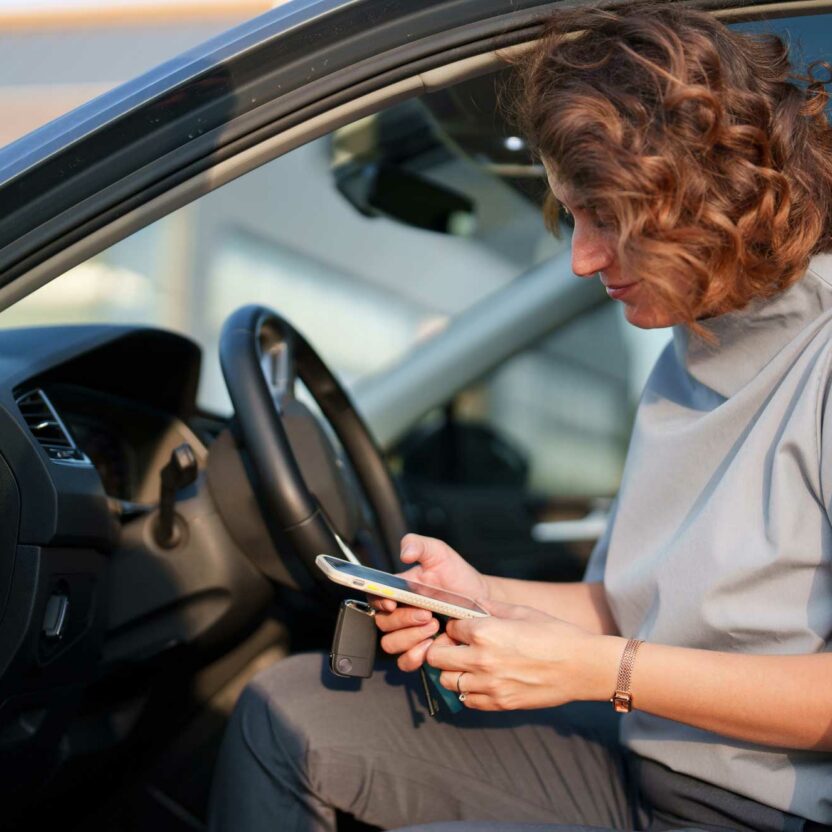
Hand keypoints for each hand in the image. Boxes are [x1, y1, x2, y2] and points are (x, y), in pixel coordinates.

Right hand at [373, 534, 489, 670]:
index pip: (373, 597)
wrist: (479, 598)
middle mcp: (398, 613)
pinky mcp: (420, 649)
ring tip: (433, 628)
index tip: (393, 602)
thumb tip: (404, 553)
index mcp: (397, 590)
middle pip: (382, 623)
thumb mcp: (438, 552)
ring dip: (409, 638)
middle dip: (403, 620)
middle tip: (427, 614)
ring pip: (390, 644)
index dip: (377, 602)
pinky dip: (414, 656)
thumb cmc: (456, 575)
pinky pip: (405, 661)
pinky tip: (430, 646)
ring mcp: (408, 633)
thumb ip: (418, 545)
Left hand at [426, 598, 617, 709]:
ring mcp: (489, 685)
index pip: (449, 627)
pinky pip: (467, 700)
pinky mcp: (500, 703)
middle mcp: (481, 659)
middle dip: (442, 648)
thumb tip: (471, 603)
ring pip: (447, 681)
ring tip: (468, 664)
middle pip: (437, 656)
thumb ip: (491, 607)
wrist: (583, 666)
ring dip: (452, 671)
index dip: (454, 625)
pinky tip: (482, 680)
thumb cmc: (555, 633)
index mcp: (485, 632)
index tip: (462, 627)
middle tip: (457, 645)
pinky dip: (468, 691)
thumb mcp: (522, 611)